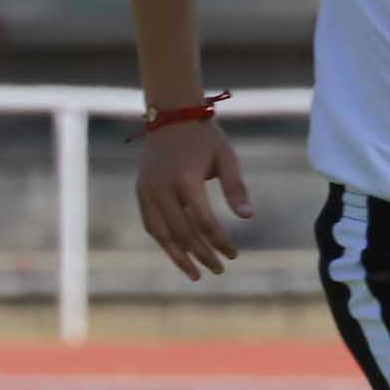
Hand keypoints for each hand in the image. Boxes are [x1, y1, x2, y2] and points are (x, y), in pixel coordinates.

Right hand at [135, 115, 255, 278]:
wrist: (171, 114)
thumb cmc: (204, 137)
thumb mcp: (226, 158)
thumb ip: (236, 188)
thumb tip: (248, 218)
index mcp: (185, 179)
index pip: (204, 222)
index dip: (219, 242)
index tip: (233, 254)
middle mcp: (162, 188)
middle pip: (183, 233)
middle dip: (202, 255)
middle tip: (218, 270)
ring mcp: (148, 190)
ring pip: (161, 234)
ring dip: (178, 257)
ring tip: (195, 274)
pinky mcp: (141, 190)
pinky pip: (150, 223)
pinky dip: (164, 241)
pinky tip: (178, 253)